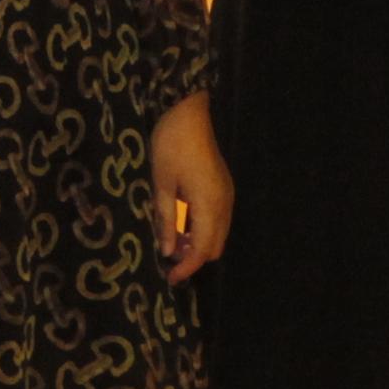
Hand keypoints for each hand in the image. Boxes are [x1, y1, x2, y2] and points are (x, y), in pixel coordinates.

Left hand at [148, 93, 230, 282]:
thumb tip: (167, 251)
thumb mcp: (162, 184)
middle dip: (193, 258)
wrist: (191, 110)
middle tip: (167, 258)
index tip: (169, 278)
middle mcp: (224, 205)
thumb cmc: (172, 144)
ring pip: (218, 234)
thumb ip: (166, 220)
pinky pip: (218, 220)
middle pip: (215, 247)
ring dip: (198, 243)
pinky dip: (202, 229)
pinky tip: (182, 222)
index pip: (202, 250)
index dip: (187, 268)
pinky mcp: (223, 187)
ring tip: (171, 240)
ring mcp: (227, 195)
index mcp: (209, 205)